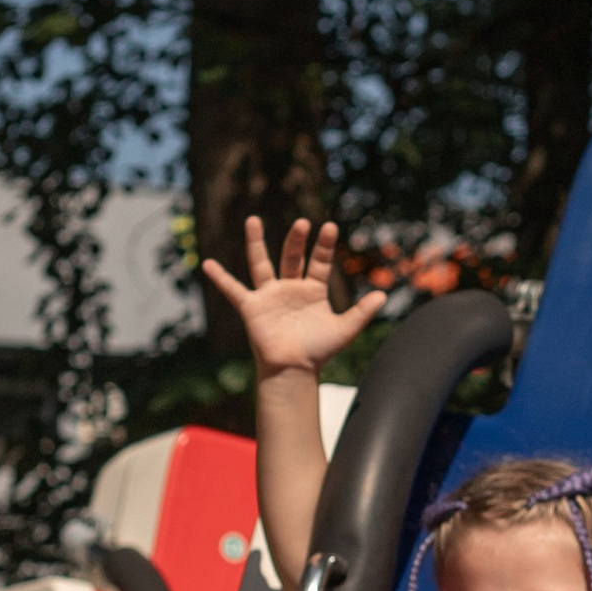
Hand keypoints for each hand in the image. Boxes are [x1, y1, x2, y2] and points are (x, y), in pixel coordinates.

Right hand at [202, 216, 385, 377]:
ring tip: (253, 219)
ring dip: (256, 242)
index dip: (324, 246)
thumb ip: (362, 312)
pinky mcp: (252, 307)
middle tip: (302, 222)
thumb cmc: (318, 351)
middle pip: (292, 256)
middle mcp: (290, 287)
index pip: (319, 262)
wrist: (294, 371)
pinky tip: (207, 263)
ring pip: (262, 263)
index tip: (330, 227)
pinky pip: (234, 290)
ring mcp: (269, 295)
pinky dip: (220, 278)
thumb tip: (384, 295)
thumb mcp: (345, 329)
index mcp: (313, 290)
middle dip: (297, 240)